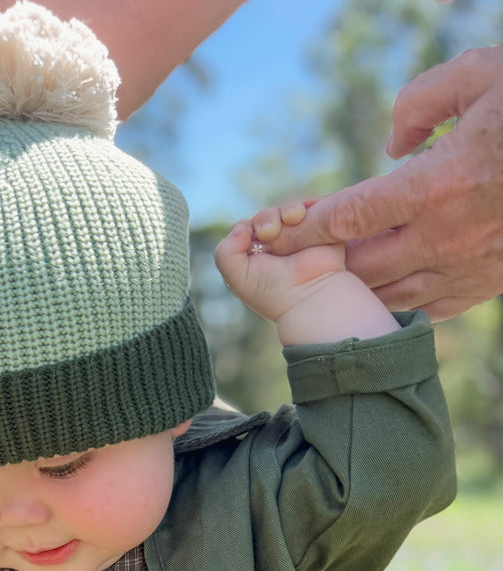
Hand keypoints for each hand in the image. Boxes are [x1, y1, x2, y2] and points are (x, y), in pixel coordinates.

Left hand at [215, 210, 398, 344]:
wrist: (311, 294)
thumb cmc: (272, 291)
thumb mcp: (236, 276)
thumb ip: (225, 252)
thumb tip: (242, 226)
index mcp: (256, 260)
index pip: (244, 231)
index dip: (245, 231)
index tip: (251, 241)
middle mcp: (276, 249)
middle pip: (264, 218)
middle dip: (264, 219)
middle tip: (268, 232)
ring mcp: (298, 239)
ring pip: (284, 211)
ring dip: (282, 212)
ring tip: (290, 221)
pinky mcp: (318, 230)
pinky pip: (307, 207)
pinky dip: (300, 207)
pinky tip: (298, 216)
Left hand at [257, 47, 502, 319]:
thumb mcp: (480, 76)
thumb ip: (423, 100)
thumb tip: (391, 142)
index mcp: (436, 185)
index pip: (348, 218)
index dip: (305, 230)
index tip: (275, 234)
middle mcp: (446, 235)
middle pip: (360, 266)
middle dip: (323, 264)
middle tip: (297, 259)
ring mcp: (467, 266)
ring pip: (389, 294)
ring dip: (356, 287)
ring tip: (332, 277)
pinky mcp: (487, 283)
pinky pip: (429, 307)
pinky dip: (399, 303)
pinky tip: (384, 291)